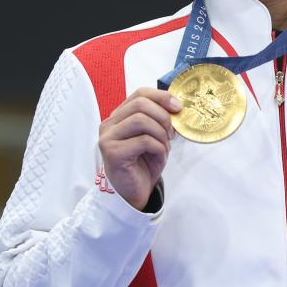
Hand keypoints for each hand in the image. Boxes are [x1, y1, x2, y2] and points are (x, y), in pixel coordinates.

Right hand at [98, 88, 181, 209]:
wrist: (133, 193)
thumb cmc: (143, 164)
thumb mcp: (154, 136)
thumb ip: (159, 119)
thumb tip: (177, 105)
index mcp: (119, 116)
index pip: (140, 93)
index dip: (162, 97)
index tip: (178, 107)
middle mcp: (109, 124)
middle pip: (141, 104)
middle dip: (163, 117)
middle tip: (172, 133)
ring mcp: (108, 138)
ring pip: (141, 120)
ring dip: (160, 133)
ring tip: (164, 147)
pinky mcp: (113, 153)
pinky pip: (143, 141)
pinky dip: (158, 147)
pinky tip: (158, 156)